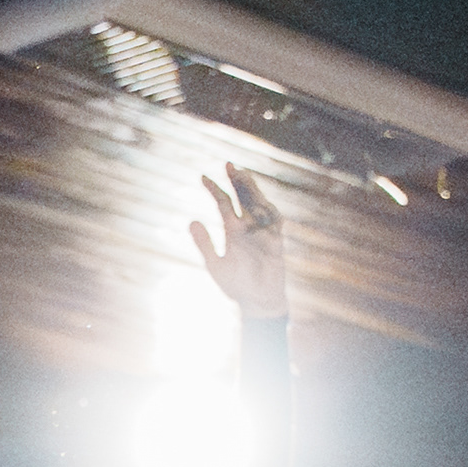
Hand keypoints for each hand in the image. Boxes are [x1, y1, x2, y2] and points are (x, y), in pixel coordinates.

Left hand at [189, 163, 287, 318]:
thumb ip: (204, 243)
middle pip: (243, 197)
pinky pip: (274, 223)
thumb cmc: (236, 285)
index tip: (202, 177)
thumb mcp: (215, 264)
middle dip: (237, 181)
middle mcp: (249, 227)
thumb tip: (191, 220)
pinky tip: (259, 201)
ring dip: (251, 190)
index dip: (214, 190)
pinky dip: (268, 212)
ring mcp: (264, 233)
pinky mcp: (276, 242)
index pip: (224, 204)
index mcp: (234, 230)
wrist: (257, 302)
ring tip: (241, 175)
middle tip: (228, 164)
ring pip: (258, 204)